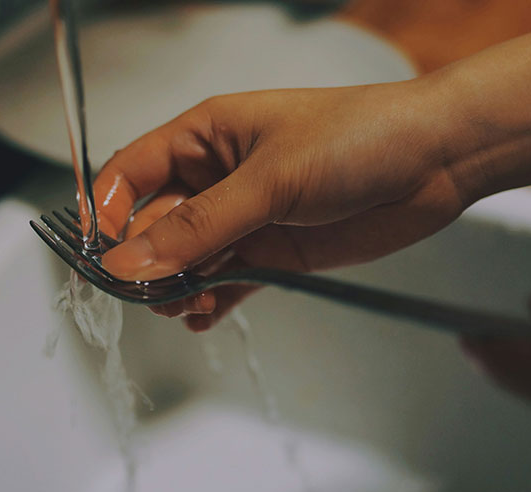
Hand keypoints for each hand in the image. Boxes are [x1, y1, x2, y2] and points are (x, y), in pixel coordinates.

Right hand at [93, 81, 470, 329]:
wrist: (432, 160)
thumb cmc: (358, 137)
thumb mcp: (270, 180)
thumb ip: (201, 226)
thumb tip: (132, 261)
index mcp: (208, 136)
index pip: (134, 172)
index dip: (109, 211)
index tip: (97, 253)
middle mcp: (223, 177)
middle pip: (158, 223)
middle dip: (147, 260)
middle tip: (149, 293)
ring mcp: (250, 217)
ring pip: (192, 258)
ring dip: (180, 286)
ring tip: (184, 307)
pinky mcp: (278, 252)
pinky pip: (231, 280)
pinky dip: (215, 301)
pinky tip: (205, 317)